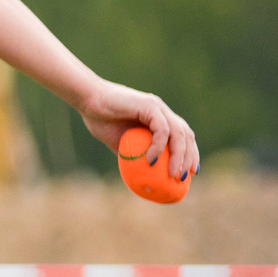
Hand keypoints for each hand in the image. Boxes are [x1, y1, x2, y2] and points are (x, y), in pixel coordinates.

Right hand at [75, 80, 199, 180]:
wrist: (87, 100)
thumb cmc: (99, 119)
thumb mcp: (119, 142)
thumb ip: (132, 153)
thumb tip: (139, 174)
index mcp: (158, 117)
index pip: (182, 135)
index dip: (189, 153)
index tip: (188, 172)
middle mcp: (162, 111)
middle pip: (186, 135)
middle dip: (189, 156)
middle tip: (185, 176)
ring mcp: (157, 107)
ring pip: (178, 133)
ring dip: (179, 155)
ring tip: (172, 174)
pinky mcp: (150, 106)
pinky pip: (161, 130)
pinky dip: (159, 147)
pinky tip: (151, 160)